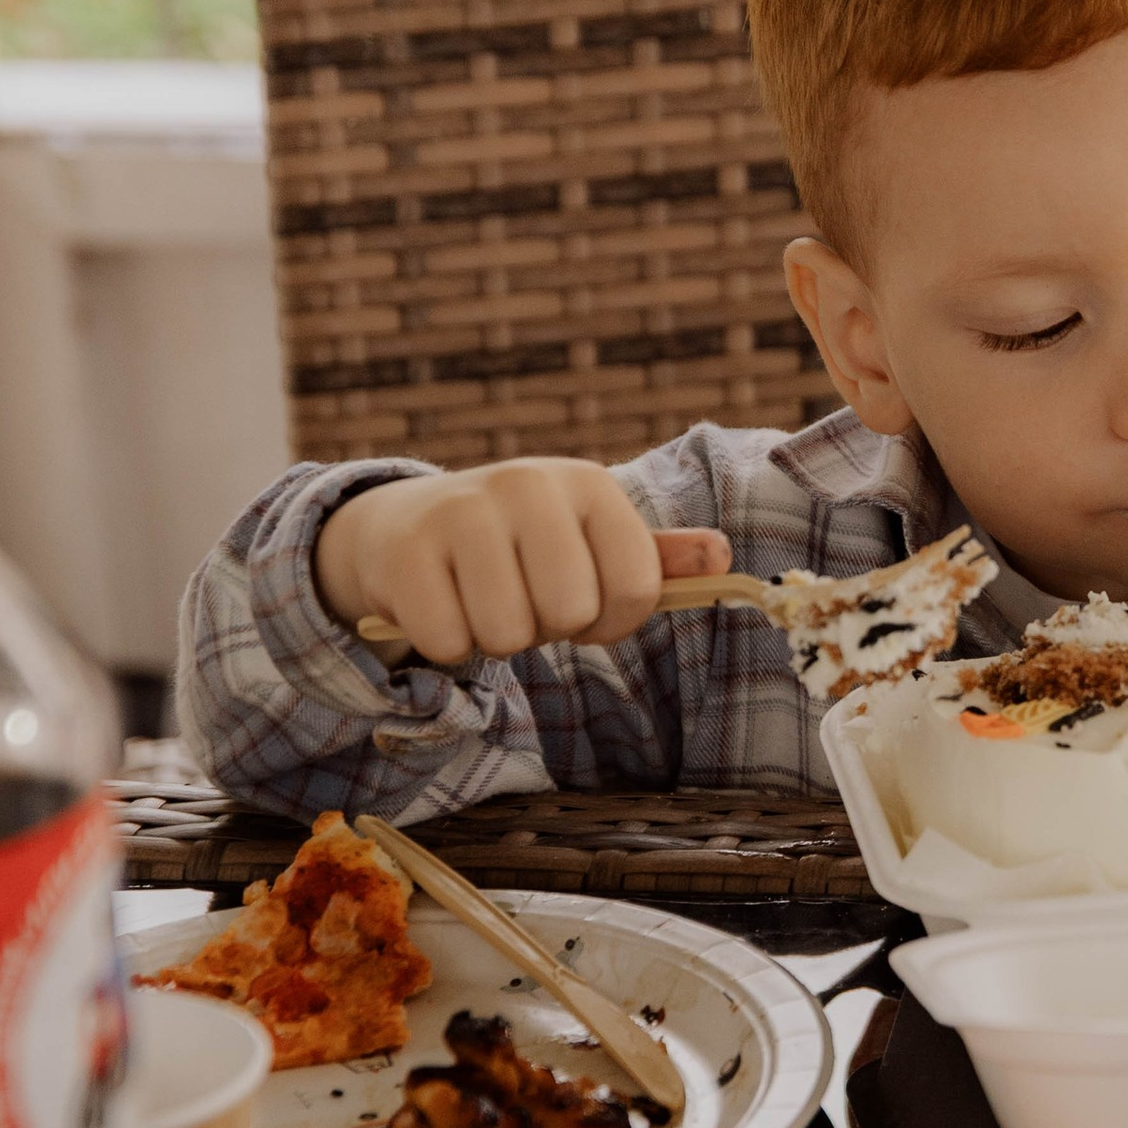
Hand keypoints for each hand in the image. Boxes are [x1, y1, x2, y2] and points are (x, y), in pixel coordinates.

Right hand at [314, 460, 731, 666]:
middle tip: (522, 598)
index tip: (585, 602)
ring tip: (481, 598)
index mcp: (587, 484)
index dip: (613, 620)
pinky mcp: (404, 553)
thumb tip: (723, 557)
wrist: (405, 526)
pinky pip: (449, 643)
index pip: (636, 589)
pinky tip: (440, 602)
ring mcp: (460, 513)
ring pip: (508, 634)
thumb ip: (656, 558)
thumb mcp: (590, 539)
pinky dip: (446, 643)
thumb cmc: (520, 546)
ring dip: (496, 638)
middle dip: (548, 628)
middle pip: (570, 614)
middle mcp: (526, 484)